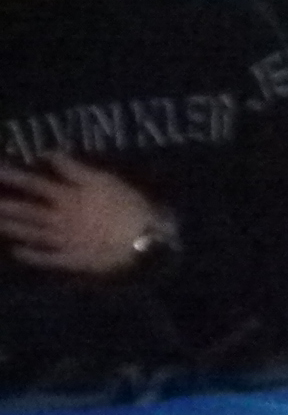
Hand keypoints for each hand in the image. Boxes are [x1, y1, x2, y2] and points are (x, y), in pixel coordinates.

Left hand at [0, 154, 162, 276]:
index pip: (34, 184)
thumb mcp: (104, 180)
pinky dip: (31, 255)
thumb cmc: (130, 207)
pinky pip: (47, 258)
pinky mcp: (73, 260)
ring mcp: (64, 241)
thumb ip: (73, 169)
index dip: (12, 177)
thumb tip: (47, 154)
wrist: (146, 242)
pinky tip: (16, 251)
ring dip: (10, 228)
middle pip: (26, 210)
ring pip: (31, 233)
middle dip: (5, 205)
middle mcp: (60, 219)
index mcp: (68, 198)